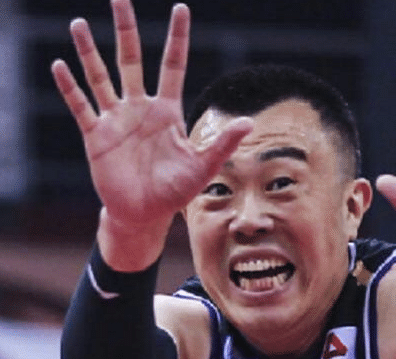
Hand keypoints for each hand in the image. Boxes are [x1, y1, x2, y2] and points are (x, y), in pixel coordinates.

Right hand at [51, 0, 252, 228]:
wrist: (144, 214)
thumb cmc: (176, 191)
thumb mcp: (202, 167)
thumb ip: (222, 144)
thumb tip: (250, 123)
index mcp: (167, 110)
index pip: (173, 64)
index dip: (177, 37)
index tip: (181, 8)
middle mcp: (140, 108)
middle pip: (131, 59)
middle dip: (126, 29)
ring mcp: (116, 119)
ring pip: (101, 77)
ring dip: (89, 51)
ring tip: (80, 24)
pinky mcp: (96, 136)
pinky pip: (81, 107)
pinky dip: (70, 88)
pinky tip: (60, 65)